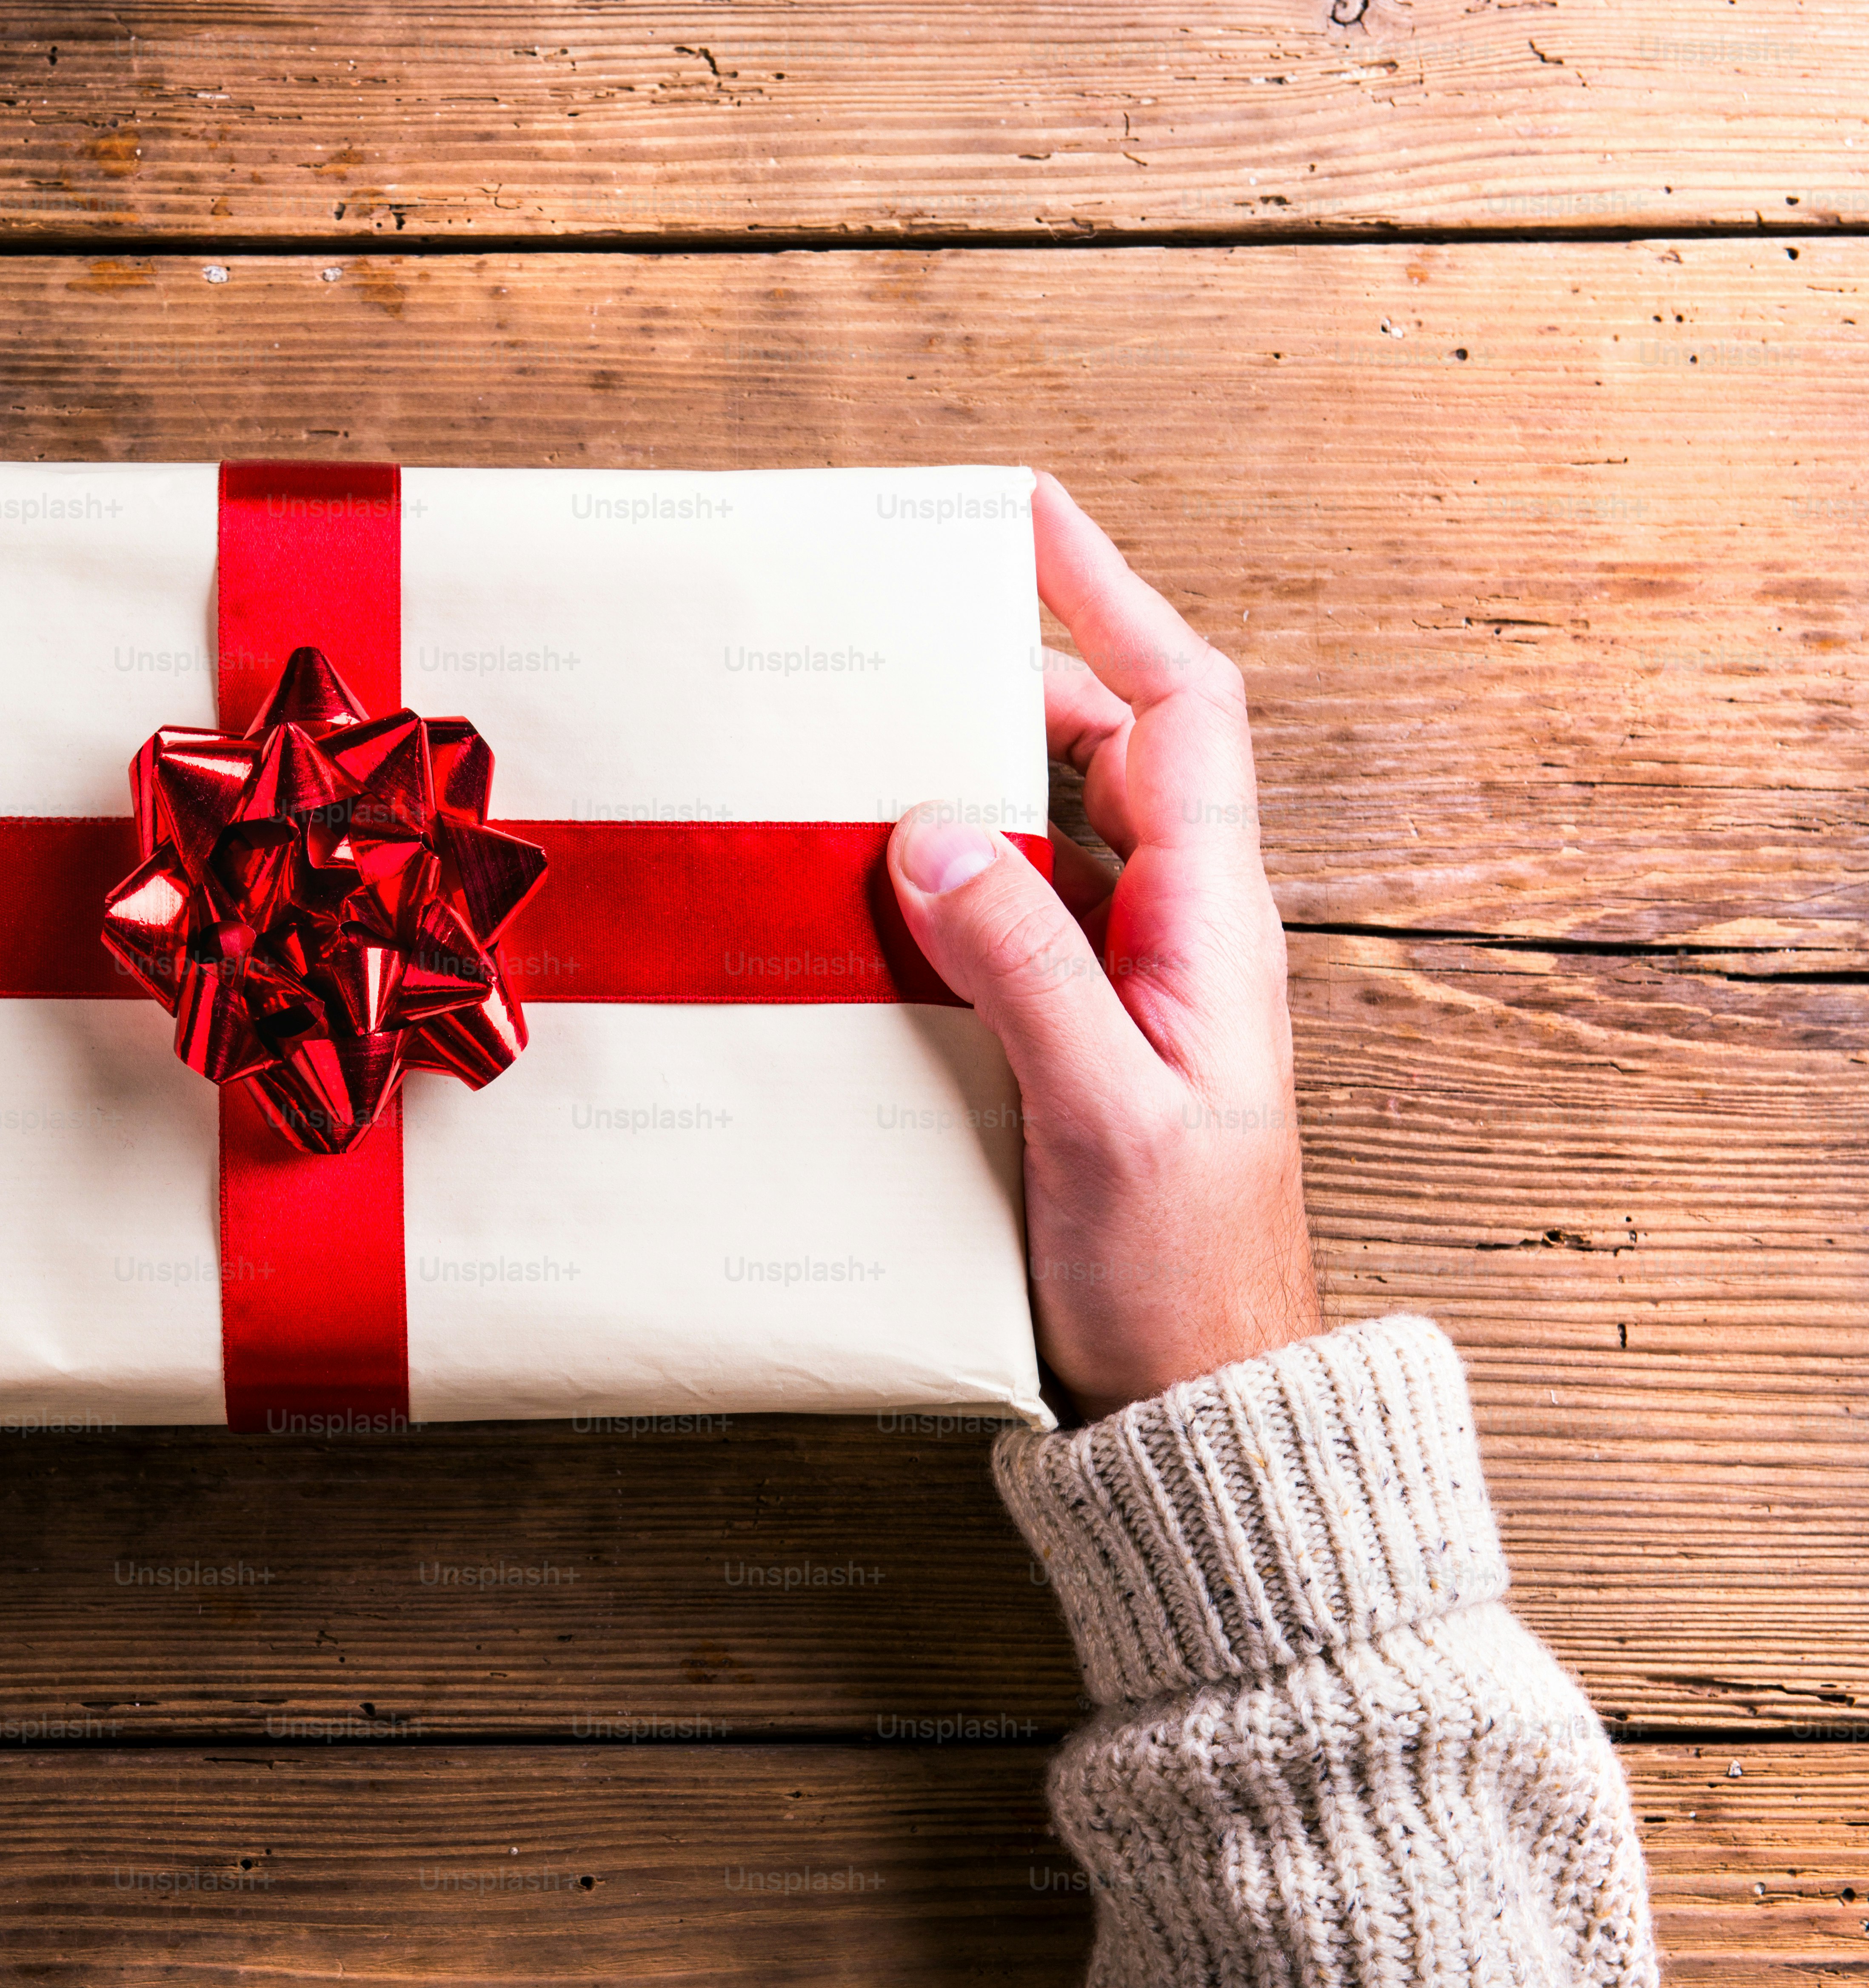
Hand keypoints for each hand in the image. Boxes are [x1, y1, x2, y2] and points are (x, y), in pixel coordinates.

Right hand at [887, 473, 1322, 1422]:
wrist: (1198, 1400)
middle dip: (1002, 672)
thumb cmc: (1178, 1273)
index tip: (1024, 514)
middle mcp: (1172, 929)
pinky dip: (936, 876)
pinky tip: (860, 887)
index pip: (1177, 707)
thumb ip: (1029, 968)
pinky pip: (1003, 914)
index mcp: (1210, 922)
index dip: (1111, 595)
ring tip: (851, 744)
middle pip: (1097, 747)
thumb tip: (935, 828)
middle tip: (884, 634)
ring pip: (1040, 827)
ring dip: (956, 776)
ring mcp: (1122, 980)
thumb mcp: (1107, 1115)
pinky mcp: (1069, 1033)